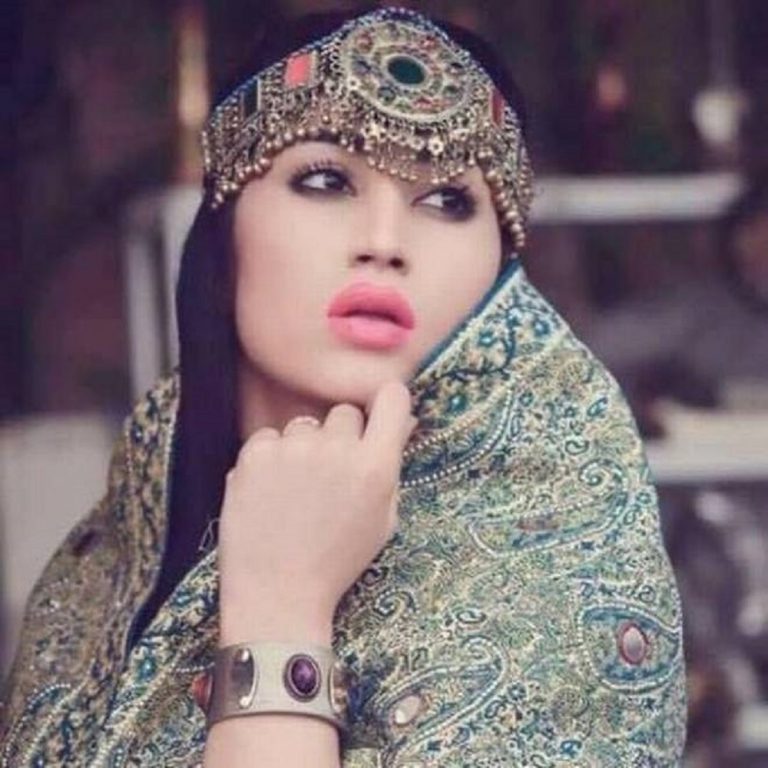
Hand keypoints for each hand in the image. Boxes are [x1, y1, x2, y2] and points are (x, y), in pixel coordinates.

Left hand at [218, 380, 416, 642]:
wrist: (278, 593)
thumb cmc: (336, 561)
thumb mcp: (382, 520)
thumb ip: (391, 467)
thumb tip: (402, 420)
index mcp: (376, 466)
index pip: (392, 397)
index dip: (387, 402)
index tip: (379, 412)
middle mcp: (338, 448)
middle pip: (345, 413)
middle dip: (341, 437)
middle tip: (329, 474)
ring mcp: (294, 448)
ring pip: (304, 425)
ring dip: (303, 448)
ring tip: (295, 490)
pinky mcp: (256, 454)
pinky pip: (268, 437)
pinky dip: (269, 458)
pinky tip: (270, 492)